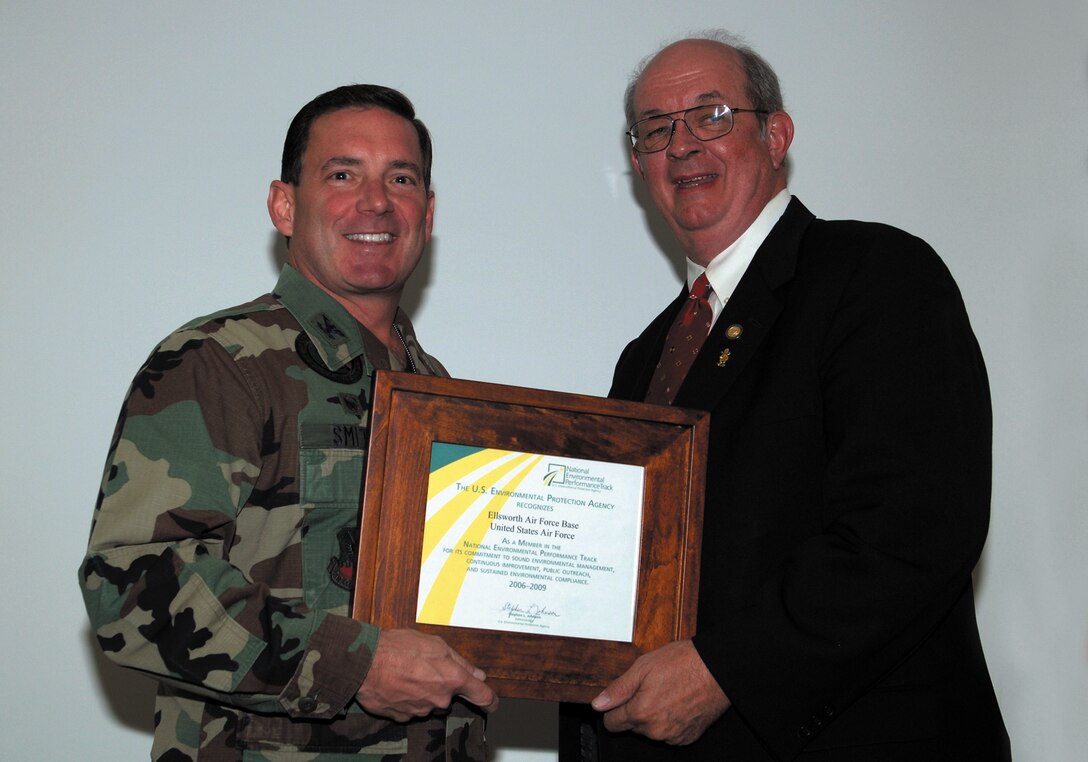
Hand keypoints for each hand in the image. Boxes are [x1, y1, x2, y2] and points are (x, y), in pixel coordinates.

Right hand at [356, 628, 498, 721]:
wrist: (365, 663)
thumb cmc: (398, 648)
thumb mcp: (436, 644)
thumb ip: (460, 661)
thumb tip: (477, 674)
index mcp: (453, 679)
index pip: (482, 696)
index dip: (490, 701)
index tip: (492, 703)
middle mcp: (440, 699)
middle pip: (448, 697)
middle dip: (440, 685)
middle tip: (423, 668)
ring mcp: (421, 710)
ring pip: (428, 702)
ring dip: (422, 691)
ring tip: (406, 672)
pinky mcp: (402, 717)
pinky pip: (410, 708)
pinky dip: (406, 699)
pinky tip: (396, 683)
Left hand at [592, 640, 729, 744]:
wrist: (718, 669)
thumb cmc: (683, 663)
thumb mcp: (643, 667)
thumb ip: (618, 689)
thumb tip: (598, 704)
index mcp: (641, 713)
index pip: (612, 723)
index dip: (615, 708)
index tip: (624, 697)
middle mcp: (655, 730)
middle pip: (632, 726)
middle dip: (636, 710)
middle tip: (651, 687)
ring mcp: (672, 736)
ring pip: (651, 730)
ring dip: (654, 716)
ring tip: (668, 692)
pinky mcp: (687, 737)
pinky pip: (669, 733)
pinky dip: (670, 721)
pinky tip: (679, 702)